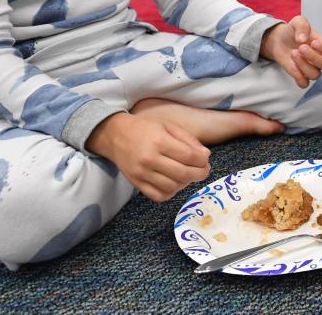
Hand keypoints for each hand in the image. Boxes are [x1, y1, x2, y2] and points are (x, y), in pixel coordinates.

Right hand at [86, 112, 210, 201]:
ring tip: (188, 175)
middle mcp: (149, 158)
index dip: (202, 161)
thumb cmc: (145, 128)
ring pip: (172, 187)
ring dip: (185, 183)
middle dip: (199, 174)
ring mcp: (141, 173)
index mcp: (159, 141)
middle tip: (204, 171)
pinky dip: (170, 192)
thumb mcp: (168, 126)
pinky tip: (174, 183)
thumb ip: (188, 140)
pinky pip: (157, 196)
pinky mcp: (135, 183)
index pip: (189, 156)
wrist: (115, 135)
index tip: (206, 160)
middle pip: (183, 174)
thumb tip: (205, 155)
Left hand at [260, 15, 321, 87]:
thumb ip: (302, 26)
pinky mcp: (300, 76)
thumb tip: (303, 39)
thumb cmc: (292, 31)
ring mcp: (310, 68)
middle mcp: (319, 58)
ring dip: (304, 65)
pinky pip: (304, 83)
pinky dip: (298, 76)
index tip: (314, 42)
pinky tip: (292, 66)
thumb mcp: (297, 21)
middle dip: (313, 57)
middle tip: (301, 47)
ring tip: (293, 53)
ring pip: (315, 75)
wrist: (278, 40)